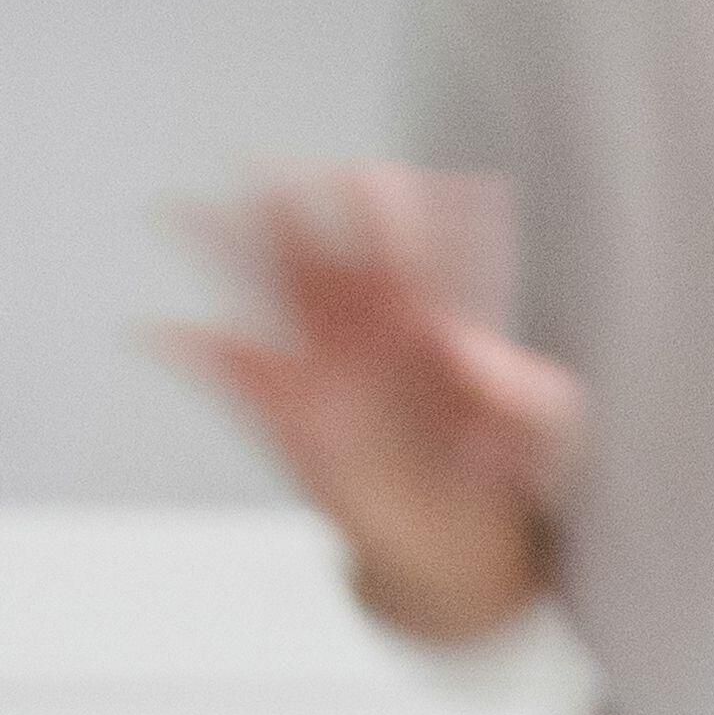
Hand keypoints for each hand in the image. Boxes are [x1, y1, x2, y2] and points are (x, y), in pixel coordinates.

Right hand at [163, 173, 575, 650]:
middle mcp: (372, 333)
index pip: (411, 253)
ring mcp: (327, 373)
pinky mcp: (294, 422)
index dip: (393, 215)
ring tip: (190, 213)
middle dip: (293, 213)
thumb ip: (526, 388)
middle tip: (261, 167)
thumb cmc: (507, 468)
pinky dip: (200, 358)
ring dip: (231, 256)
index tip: (370, 177)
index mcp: (433, 320)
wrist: (460, 547)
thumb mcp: (548, 422)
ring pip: (273, 299)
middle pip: (327, 258)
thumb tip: (472, 351)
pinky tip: (164, 332)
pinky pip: (241, 381)